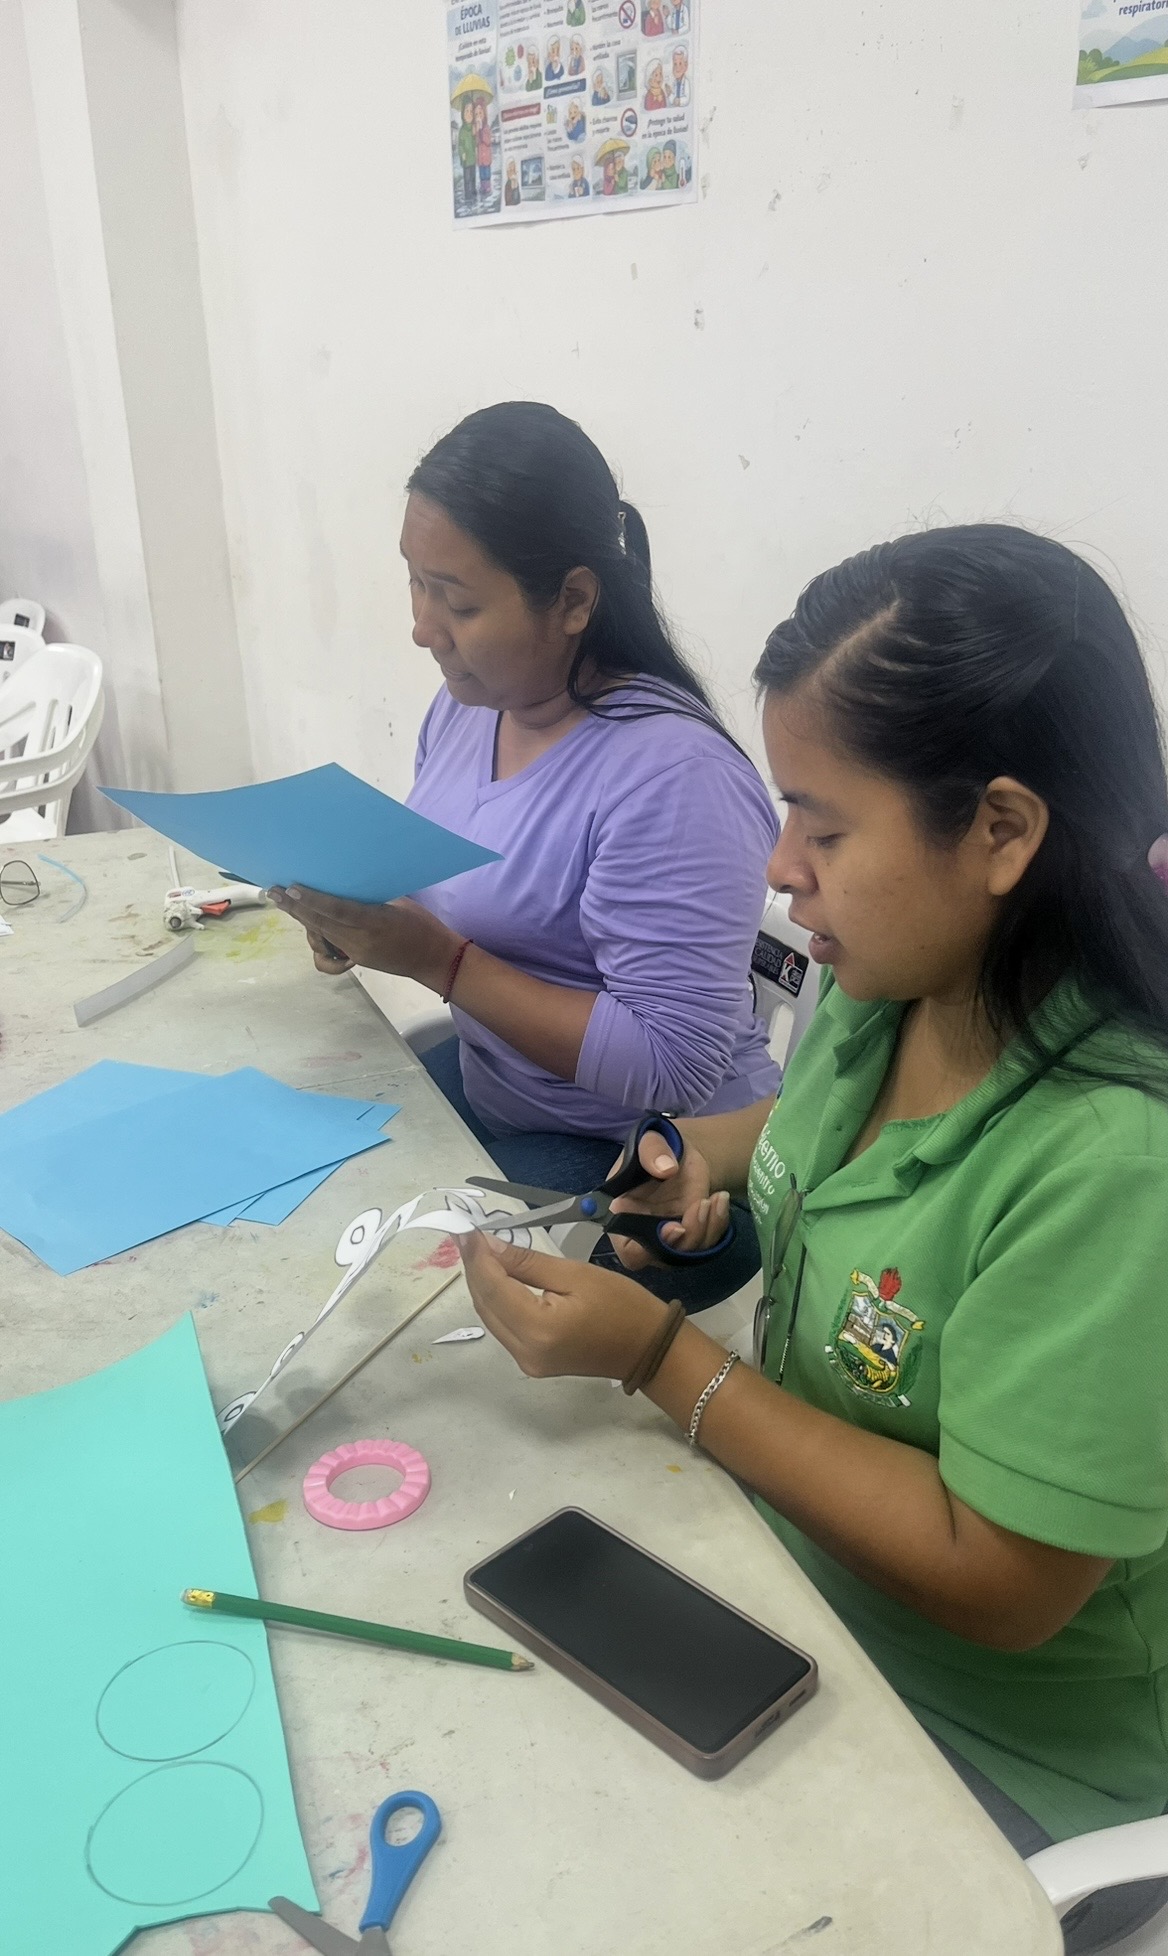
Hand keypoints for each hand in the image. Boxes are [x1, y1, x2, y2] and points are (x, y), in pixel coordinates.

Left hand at [269, 887, 459, 986]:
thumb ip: (369, 898)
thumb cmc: (422, 925)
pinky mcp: (355, 961)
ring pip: (320, 937)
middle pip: (320, 923)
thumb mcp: (399, 903)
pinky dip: (318, 946)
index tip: (290, 888)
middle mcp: (360, 941)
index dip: (311, 900)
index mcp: (375, 921)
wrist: (435, 958)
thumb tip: (342, 886)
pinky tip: (316, 935)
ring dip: (304, 921)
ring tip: (290, 904)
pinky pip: (327, 958)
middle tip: (273, 892)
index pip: (336, 910)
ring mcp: (355, 954)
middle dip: (295, 907)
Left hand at [459, 1231, 665, 1378]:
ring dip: (482, 1283)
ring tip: (477, 1249)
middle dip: (474, 1268)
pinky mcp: (531, 1362)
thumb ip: (528, 1262)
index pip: (492, 1288)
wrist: (649, 1350)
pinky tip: (496, 1276)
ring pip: (490, 1316)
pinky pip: (503, 1326)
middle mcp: (524, 1352)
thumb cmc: (622, 1306)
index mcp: (537, 1329)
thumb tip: (490, 1246)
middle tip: (467, 1235)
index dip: (476, 1257)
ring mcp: (526, 1362)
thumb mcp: (575, 1274)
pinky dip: (496, 1300)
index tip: (465, 1229)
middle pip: (485, 1304)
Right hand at [605, 1132, 728, 1268]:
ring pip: (690, 1251)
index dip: (646, 1249)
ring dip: (707, 1228)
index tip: (673, 1227)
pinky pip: (708, 1242)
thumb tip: (665, 1170)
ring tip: (715, 1197)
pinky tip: (721, 1198)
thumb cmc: (656, 1149)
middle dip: (687, 1238)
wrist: (681, 1152)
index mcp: (623, 1217)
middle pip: (664, 1257)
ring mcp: (671, 1237)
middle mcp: (645, 1234)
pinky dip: (718, 1223)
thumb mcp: (650, 1141)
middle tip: (702, 1206)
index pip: (627, 1250)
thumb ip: (652, 1152)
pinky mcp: (693, 1234)